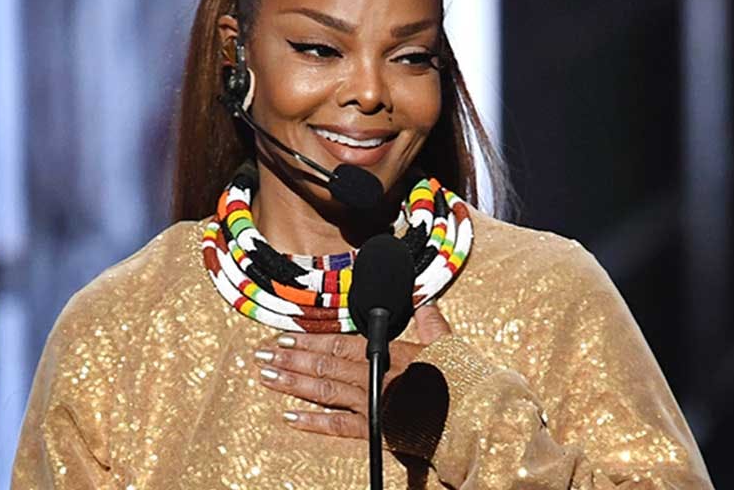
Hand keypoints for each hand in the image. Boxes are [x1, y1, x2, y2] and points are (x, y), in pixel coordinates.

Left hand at [253, 303, 451, 438]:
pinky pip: (338, 426)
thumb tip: (425, 301)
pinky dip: (313, 422)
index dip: (310, 339)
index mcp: (388, 353)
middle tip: (261, 354)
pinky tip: (290, 417)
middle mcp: (374, 376)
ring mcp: (372, 404)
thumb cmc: (461, 380)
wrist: (472, 417)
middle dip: (290, 358)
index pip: (340, 343)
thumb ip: (431, 321)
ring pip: (324, 390)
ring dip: (292, 383)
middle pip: (324, 364)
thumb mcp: (447, 344)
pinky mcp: (376, 430)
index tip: (284, 336)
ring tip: (266, 377)